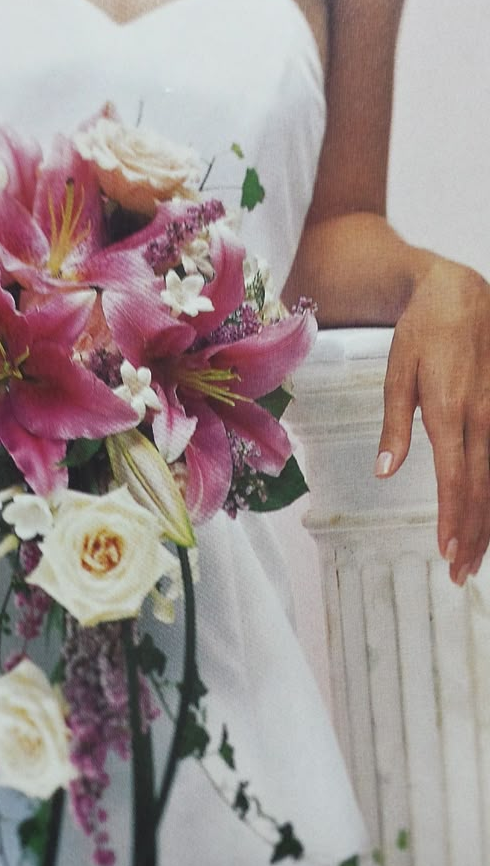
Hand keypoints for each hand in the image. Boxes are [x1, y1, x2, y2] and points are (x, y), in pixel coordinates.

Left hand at [376, 258, 489, 584]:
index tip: (447, 552)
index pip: (455, 478)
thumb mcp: (397, 375)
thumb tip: (385, 471)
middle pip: (483, 488)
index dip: (453, 519)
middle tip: (461, 573)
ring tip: (478, 558)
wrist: (459, 292)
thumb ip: (394, 426)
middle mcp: (484, 417)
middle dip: (474, 534)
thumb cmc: (422, 333)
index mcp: (451, 411)